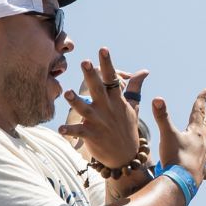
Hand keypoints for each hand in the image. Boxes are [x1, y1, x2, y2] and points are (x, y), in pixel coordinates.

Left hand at [61, 48, 144, 169]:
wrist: (126, 156)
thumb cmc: (127, 128)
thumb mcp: (132, 107)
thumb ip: (134, 88)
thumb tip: (144, 71)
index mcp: (116, 100)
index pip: (112, 78)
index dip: (107, 63)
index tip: (103, 49)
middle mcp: (107, 109)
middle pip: (98, 89)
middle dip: (91, 76)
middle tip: (85, 62)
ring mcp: (99, 122)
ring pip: (85, 109)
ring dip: (76, 101)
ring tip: (68, 92)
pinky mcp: (92, 136)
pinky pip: (79, 132)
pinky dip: (70, 131)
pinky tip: (61, 128)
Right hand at [151, 89, 205, 188]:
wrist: (181, 182)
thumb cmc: (174, 157)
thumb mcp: (167, 135)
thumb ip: (162, 117)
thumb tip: (157, 98)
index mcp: (195, 133)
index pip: (198, 112)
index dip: (201, 100)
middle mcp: (202, 144)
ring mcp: (203, 159)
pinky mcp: (201, 172)